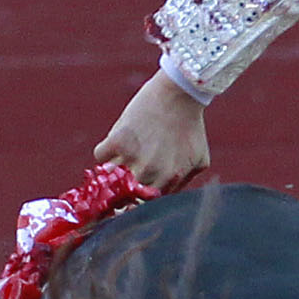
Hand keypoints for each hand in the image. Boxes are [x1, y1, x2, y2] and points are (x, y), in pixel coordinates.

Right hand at [94, 70, 210, 190]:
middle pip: (126, 194)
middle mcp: (150, 171)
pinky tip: (116, 142)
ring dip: (114, 169)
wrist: (179, 93)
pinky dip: (105, 150)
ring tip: (123, 157)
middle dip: (125, 188)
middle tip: (126, 176)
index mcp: (170, 180)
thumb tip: (166, 198)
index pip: (147, 205)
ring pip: (111, 177)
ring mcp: (132, 156)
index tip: (132, 198)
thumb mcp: (198, 160)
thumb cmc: (190, 126)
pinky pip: (100, 155)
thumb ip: (183, 183)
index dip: (138, 202)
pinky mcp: (117, 139)